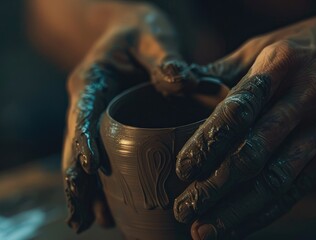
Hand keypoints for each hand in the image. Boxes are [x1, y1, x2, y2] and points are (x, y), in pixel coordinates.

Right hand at [62, 3, 198, 232]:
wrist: (134, 31)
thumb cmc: (141, 31)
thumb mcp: (152, 37)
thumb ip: (165, 58)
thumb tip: (184, 80)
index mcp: (93, 80)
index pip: (83, 112)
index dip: (82, 140)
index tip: (87, 168)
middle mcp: (89, 102)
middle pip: (75, 145)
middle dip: (77, 181)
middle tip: (80, 216)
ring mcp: (97, 117)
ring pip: (84, 157)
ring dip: (86, 190)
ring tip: (89, 222)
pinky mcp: (110, 126)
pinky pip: (102, 156)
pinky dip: (102, 182)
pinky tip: (107, 208)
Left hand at [174, 14, 315, 238]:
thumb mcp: (274, 41)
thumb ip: (231, 66)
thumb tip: (188, 83)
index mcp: (281, 64)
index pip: (239, 109)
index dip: (208, 141)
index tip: (183, 167)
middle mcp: (304, 99)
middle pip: (255, 152)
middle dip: (215, 185)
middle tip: (183, 207)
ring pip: (276, 178)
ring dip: (236, 209)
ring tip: (204, 230)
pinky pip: (298, 187)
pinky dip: (267, 211)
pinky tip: (240, 225)